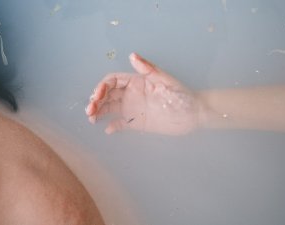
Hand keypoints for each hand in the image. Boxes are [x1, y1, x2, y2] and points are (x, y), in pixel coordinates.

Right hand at [85, 53, 200, 134]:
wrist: (194, 115)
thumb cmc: (182, 96)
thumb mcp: (166, 81)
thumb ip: (149, 69)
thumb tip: (132, 55)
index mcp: (137, 82)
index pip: (113, 81)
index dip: (102, 87)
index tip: (97, 96)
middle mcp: (132, 94)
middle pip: (108, 95)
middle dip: (96, 100)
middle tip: (90, 110)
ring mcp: (133, 108)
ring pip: (110, 108)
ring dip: (99, 111)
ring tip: (92, 118)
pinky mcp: (137, 123)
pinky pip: (120, 124)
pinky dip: (112, 126)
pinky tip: (107, 129)